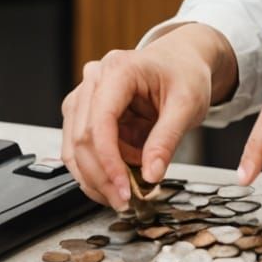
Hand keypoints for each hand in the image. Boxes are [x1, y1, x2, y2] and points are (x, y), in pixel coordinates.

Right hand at [60, 23, 235, 209]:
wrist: (182, 60)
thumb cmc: (184, 73)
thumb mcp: (187, 105)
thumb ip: (167, 140)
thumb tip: (151, 176)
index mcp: (119, 70)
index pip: (100, 122)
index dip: (108, 161)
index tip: (124, 190)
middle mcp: (94, 79)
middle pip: (81, 138)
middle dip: (101, 177)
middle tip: (124, 201)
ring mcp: (85, 96)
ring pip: (73, 147)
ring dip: (96, 177)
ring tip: (125, 191)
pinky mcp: (85, 112)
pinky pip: (80, 148)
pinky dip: (98, 169)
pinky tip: (119, 178)